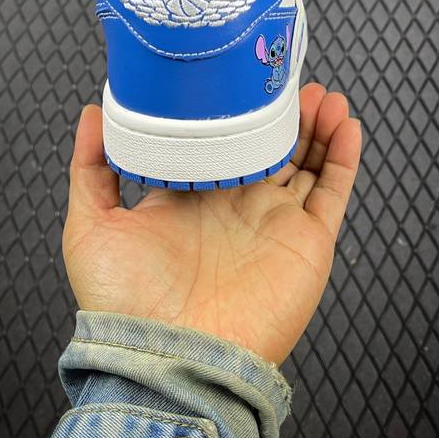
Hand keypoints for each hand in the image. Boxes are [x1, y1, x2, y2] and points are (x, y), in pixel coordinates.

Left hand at [63, 84, 361, 364]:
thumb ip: (91, 166)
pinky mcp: (307, 241)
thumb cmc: (125, 304)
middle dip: (284, 112)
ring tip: (320, 94)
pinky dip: (346, 157)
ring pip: (308, 161)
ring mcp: (275, 222)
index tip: (242, 79)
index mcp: (194, 198)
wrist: (170, 358)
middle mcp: (237, 206)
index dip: (236, 113)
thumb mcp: (91, 225)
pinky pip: (335, 191)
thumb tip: (93, 114)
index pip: (223, 144)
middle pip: (272, 146)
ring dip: (318, 125)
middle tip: (288, 79)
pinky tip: (347, 125)